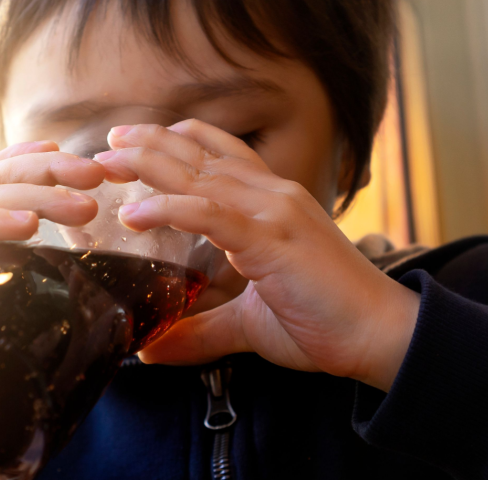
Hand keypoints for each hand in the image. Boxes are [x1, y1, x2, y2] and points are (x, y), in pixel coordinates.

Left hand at [93, 121, 418, 391]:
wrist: (380, 335)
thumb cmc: (324, 322)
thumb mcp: (250, 322)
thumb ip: (202, 329)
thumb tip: (154, 349)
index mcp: (273, 203)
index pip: (221, 154)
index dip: (177, 141)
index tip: (135, 139)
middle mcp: (273, 196)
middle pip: (201, 155)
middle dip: (150, 142)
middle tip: (108, 138)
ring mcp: (274, 213)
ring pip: (200, 175)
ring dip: (148, 163)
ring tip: (107, 160)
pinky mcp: (273, 239)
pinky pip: (211, 213)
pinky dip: (169, 208)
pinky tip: (133, 213)